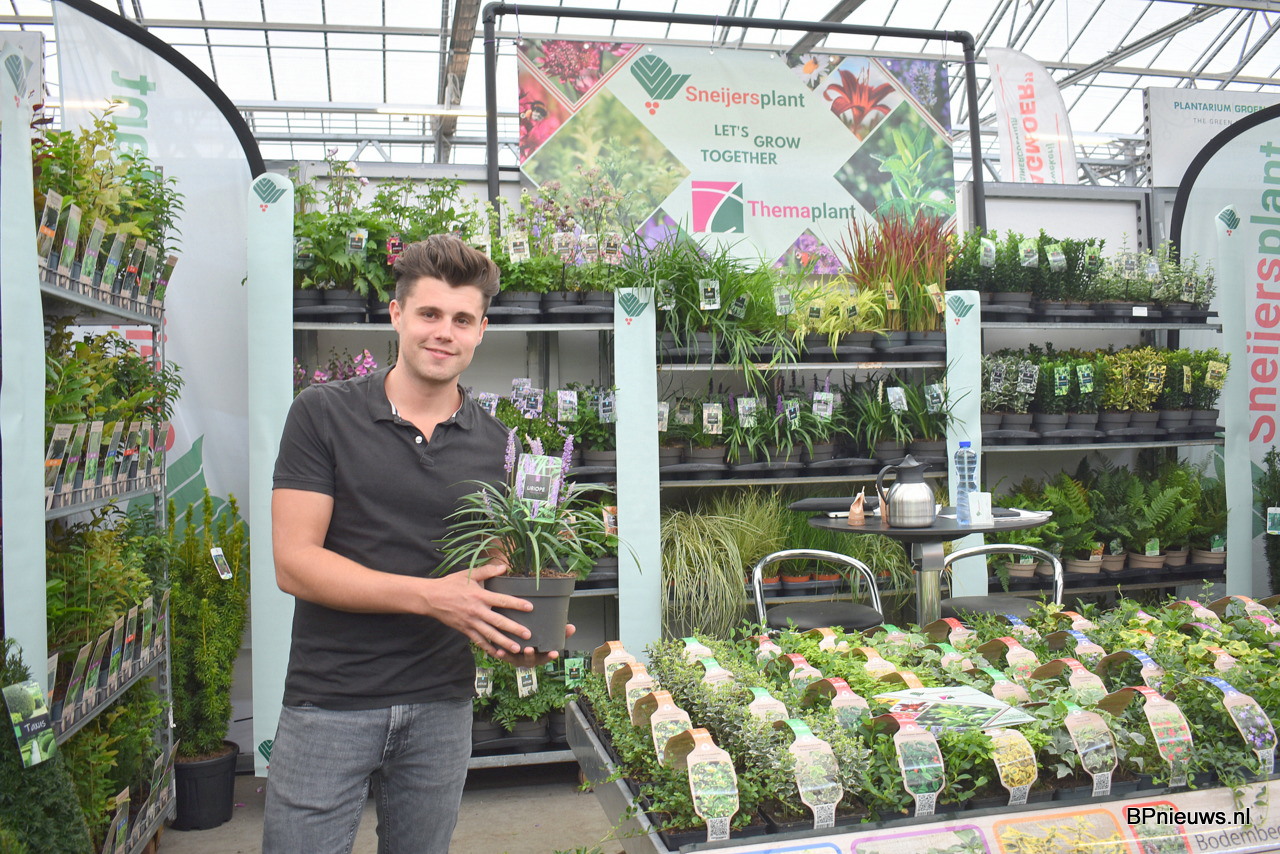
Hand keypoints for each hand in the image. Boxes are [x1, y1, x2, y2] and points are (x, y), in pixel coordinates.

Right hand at [423, 562, 537, 657]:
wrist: (431, 598)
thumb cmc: (451, 584)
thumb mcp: (469, 574)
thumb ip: (487, 571)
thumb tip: (503, 567)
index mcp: (480, 596)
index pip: (502, 600)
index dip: (516, 604)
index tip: (530, 608)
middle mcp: (477, 611)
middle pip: (498, 622)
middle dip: (514, 629)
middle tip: (528, 635)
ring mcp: (470, 622)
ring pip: (490, 635)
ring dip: (504, 643)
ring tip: (516, 649)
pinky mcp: (465, 630)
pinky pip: (478, 641)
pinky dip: (488, 648)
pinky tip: (498, 653)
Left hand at [493, 624, 575, 666]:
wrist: (520, 643)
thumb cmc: (537, 640)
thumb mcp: (549, 637)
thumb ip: (561, 633)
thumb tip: (572, 627)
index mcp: (540, 655)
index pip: (547, 657)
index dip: (550, 656)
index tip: (554, 653)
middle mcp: (529, 659)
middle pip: (530, 660)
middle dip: (529, 655)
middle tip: (529, 649)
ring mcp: (518, 659)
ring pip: (515, 659)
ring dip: (512, 656)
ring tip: (509, 650)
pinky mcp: (508, 656)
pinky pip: (505, 657)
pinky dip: (502, 655)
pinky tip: (498, 651)